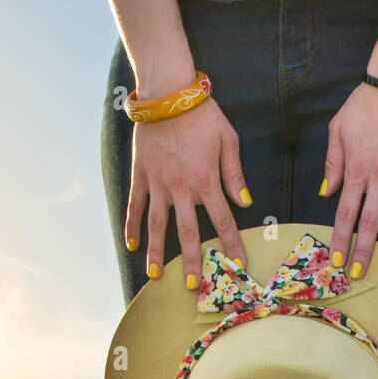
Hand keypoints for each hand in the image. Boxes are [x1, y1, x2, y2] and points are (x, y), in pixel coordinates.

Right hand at [125, 98, 251, 287]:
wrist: (167, 92)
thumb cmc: (202, 113)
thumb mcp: (228, 139)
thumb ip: (235, 174)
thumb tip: (246, 202)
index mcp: (206, 180)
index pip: (223, 221)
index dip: (232, 246)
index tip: (238, 267)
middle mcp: (181, 188)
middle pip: (189, 233)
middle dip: (194, 261)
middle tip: (195, 286)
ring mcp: (158, 183)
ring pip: (158, 226)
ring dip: (158, 253)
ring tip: (157, 276)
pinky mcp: (141, 175)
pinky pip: (135, 205)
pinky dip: (132, 226)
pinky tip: (131, 245)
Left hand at [321, 83, 377, 275]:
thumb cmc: (364, 104)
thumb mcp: (337, 130)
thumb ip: (332, 164)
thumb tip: (326, 193)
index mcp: (356, 170)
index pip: (345, 214)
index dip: (341, 240)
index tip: (337, 260)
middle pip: (369, 222)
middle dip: (362, 251)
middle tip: (358, 274)